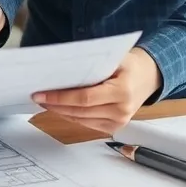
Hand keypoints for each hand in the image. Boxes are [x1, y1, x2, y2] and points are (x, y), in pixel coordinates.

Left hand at [31, 47, 162, 134]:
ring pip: (81, 120)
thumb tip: (61, 70)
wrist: (148, 77)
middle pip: (80, 111)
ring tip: (44, 101)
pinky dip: (71, 116)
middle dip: (55, 105)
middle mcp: (122, 110)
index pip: (84, 98)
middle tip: (37, 96)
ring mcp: (119, 122)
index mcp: (122, 92)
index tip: (41, 94)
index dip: (60, 98)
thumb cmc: (129, 65)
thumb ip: (92, 65)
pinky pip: (86, 124)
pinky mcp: (114, 127)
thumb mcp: (115, 58)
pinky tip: (59, 108)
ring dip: (60, 111)